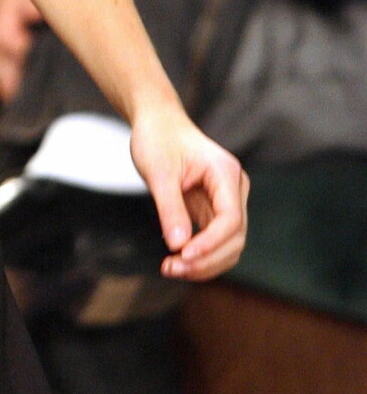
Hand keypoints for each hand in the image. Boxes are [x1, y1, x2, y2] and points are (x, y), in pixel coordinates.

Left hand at [129, 102, 249, 281]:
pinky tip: (176, 262)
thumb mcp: (158, 172)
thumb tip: (178, 246)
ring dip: (204, 264)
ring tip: (170, 268)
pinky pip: (214, 242)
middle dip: (206, 259)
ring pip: (228, 245)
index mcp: (226, 173)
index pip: (230, 219)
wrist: (158, 125)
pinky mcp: (214, 211)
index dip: (210, 243)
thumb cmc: (158, 140)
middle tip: (171, 268)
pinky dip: (199, 256)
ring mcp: (227, 202)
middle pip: (235, 238)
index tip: (183, 255)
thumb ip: (170, 208)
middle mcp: (234, 189)